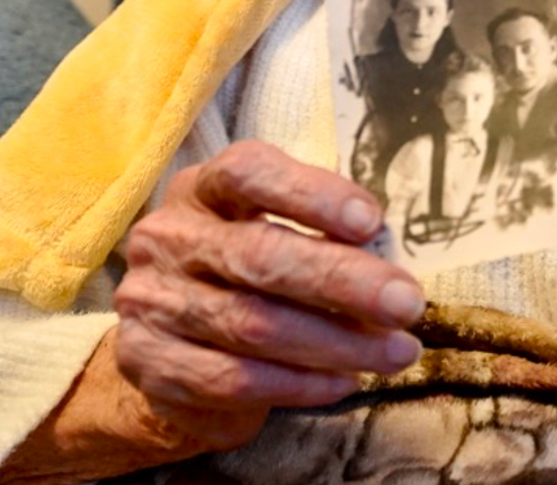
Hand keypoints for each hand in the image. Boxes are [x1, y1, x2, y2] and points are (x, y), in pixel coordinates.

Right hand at [113, 139, 425, 448]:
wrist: (169, 339)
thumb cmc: (245, 267)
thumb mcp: (274, 228)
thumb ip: (322, 231)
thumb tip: (390, 257)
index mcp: (204, 188)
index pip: (249, 173)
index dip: (312, 195)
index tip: (372, 222)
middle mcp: (170, 237)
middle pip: (259, 254)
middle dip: (343, 281)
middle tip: (406, 303)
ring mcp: (153, 302)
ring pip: (252, 324)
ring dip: (336, 343)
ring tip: (396, 351)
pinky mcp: (150, 364)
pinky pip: (234, 380)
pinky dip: (298, 384)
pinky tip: (343, 382)